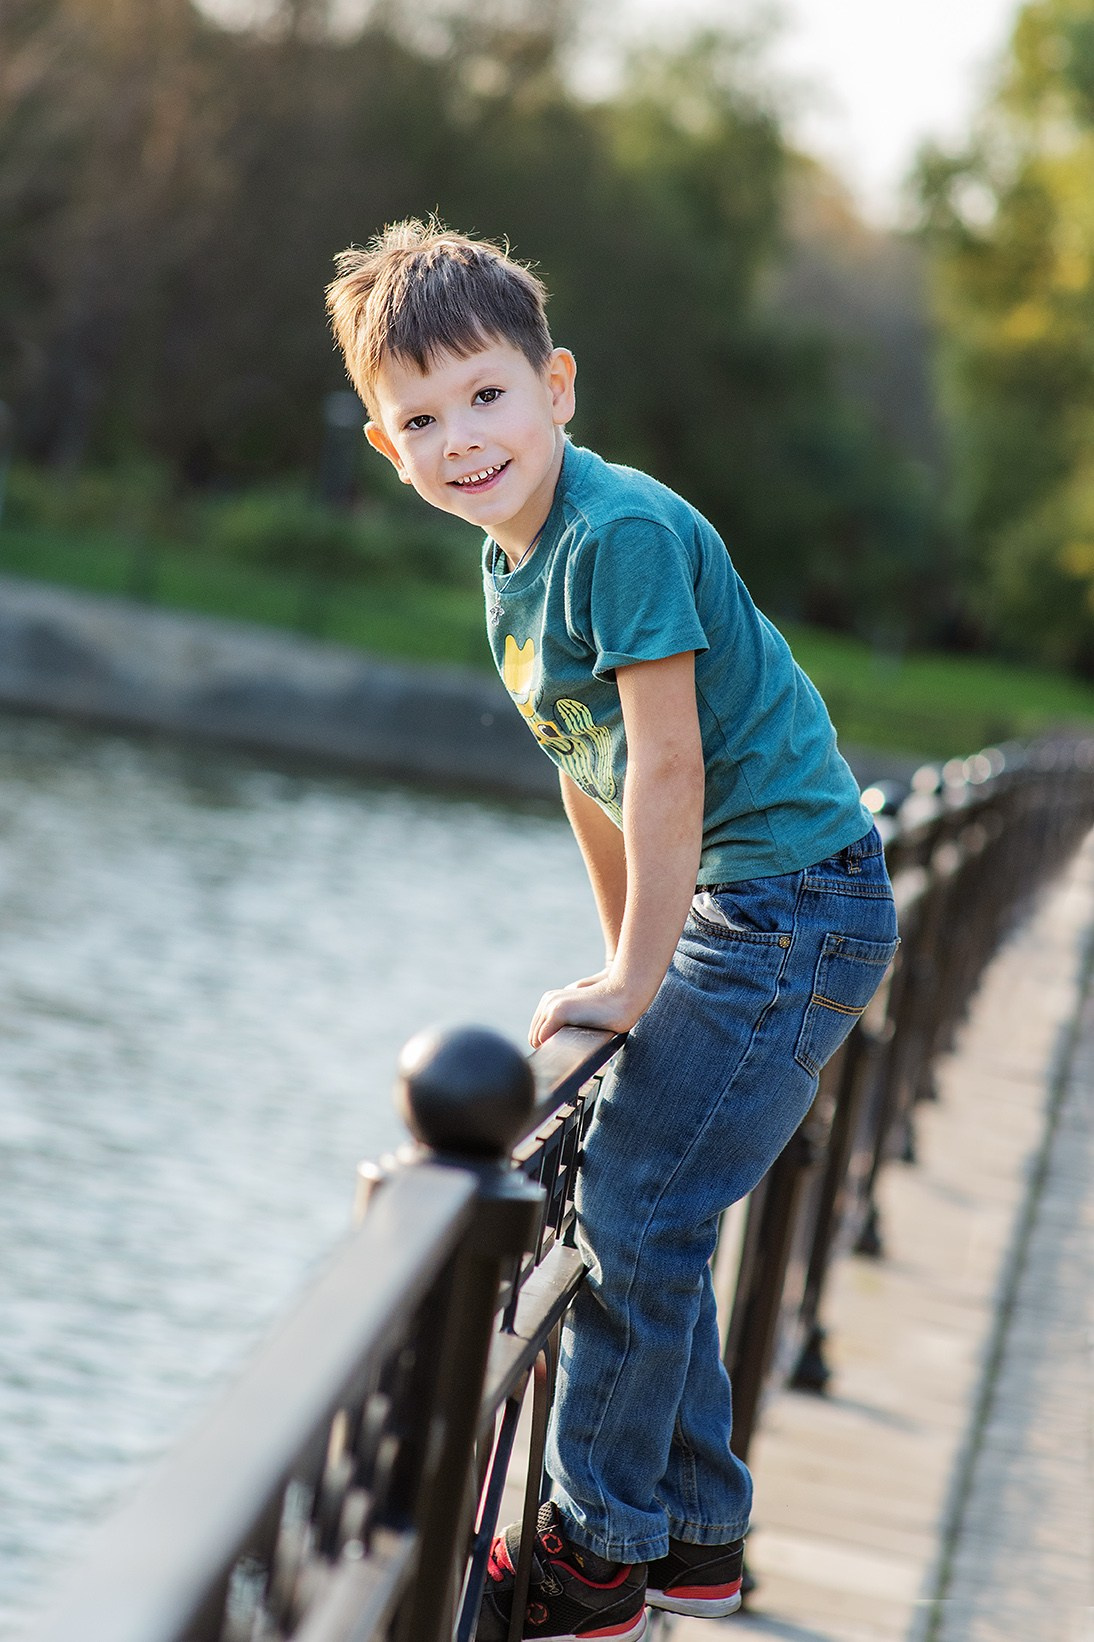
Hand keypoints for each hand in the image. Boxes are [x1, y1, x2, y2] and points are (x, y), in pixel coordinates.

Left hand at [529, 971, 643, 1048]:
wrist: (625, 996)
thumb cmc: (609, 1011)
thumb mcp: (583, 1015)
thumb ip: (569, 1024)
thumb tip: (557, 1047)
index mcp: (551, 1001)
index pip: (537, 1031)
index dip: (548, 1045)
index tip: (561, 1056)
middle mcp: (548, 1001)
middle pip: (534, 1037)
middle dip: (548, 1049)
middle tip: (565, 1060)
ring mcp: (552, 1005)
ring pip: (537, 1039)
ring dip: (552, 1050)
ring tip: (569, 1055)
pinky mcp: (558, 1011)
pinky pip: (543, 1037)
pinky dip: (552, 1048)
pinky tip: (566, 1052)